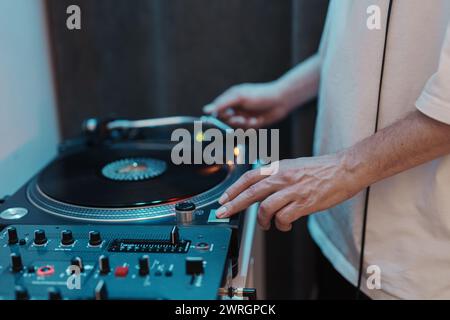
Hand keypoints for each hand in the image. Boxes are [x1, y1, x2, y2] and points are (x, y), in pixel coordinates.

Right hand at [203, 82, 290, 128]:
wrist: (280, 101)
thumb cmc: (259, 94)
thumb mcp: (239, 97)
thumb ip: (222, 103)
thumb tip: (205, 109)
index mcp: (230, 99)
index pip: (216, 111)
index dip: (216, 117)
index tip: (218, 121)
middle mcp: (235, 108)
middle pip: (225, 121)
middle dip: (233, 121)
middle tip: (241, 118)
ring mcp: (243, 116)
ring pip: (235, 128)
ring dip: (243, 125)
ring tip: (251, 119)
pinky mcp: (251, 124)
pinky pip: (245, 130)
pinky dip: (251, 127)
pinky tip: (258, 120)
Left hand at [215, 154, 361, 231]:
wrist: (344, 169)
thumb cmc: (320, 169)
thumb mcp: (293, 166)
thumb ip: (275, 176)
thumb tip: (259, 189)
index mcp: (278, 167)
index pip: (249, 178)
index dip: (233, 189)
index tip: (223, 199)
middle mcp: (282, 178)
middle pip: (251, 193)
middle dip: (233, 205)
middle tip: (223, 213)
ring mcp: (293, 191)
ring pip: (266, 208)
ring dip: (263, 220)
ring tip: (267, 224)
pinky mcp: (304, 203)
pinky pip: (283, 218)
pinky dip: (281, 224)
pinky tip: (286, 224)